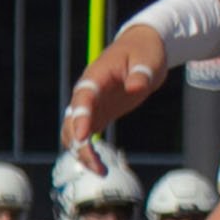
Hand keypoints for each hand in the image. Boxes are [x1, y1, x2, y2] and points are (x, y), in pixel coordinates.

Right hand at [62, 24, 170, 155]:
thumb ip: (141, 74)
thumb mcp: (148, 60)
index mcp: (96, 77)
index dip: (79, 117)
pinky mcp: (98, 114)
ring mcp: (90, 105)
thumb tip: (135, 87)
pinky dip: (87, 151)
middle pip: (71, 121)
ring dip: (80, 151)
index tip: (82, 137)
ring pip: (73, 131)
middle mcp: (87, 93)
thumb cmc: (144, 52)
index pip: (83, 98)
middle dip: (77, 144)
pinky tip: (99, 167)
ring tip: (100, 171)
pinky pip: (85, 135)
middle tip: (95, 164)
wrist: (143, 49)